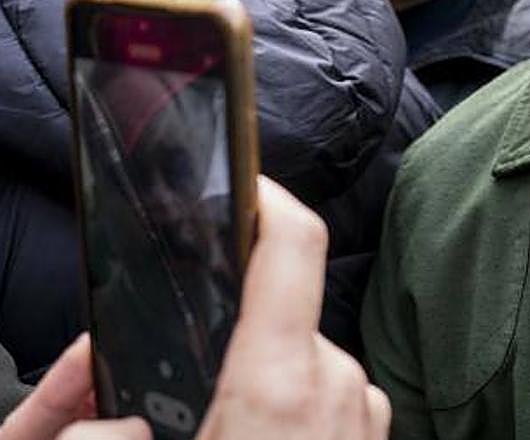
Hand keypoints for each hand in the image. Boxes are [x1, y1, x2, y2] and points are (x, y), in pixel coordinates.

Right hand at [1, 177, 387, 439]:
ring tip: (195, 430)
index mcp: (283, 381)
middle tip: (155, 389)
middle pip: (274, 319)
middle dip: (217, 338)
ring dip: (249, 386)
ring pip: (295, 364)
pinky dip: (283, 414)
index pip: (291, 244)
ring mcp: (361, 417)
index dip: (265, 200)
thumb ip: (97, 436)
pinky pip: (320, 403)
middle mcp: (336, 386)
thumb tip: (99, 420)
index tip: (239, 185)